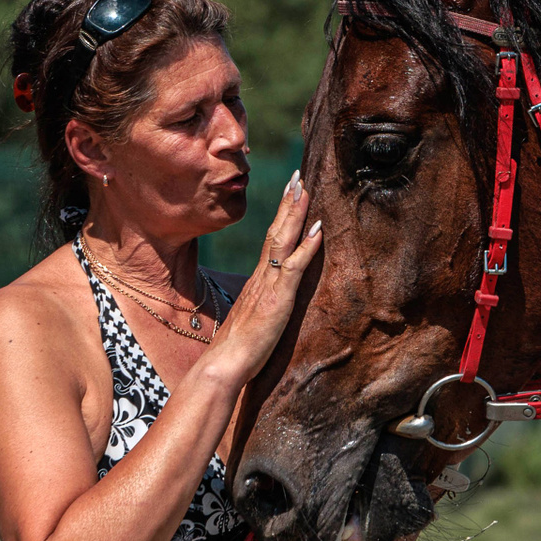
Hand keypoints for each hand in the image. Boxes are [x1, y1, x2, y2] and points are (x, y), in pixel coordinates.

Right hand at [206, 170, 320, 385]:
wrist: (223, 364)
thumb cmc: (236, 350)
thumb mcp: (252, 321)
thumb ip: (259, 308)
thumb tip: (265, 304)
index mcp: (257, 281)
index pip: (271, 240)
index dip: (282, 216)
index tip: (290, 193)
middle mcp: (261, 277)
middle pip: (276, 231)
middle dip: (288, 203)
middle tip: (298, 176)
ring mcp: (269, 285)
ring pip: (284, 240)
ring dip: (296, 213)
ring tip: (304, 188)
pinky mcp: (278, 299)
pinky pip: (294, 266)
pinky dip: (307, 245)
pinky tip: (318, 228)